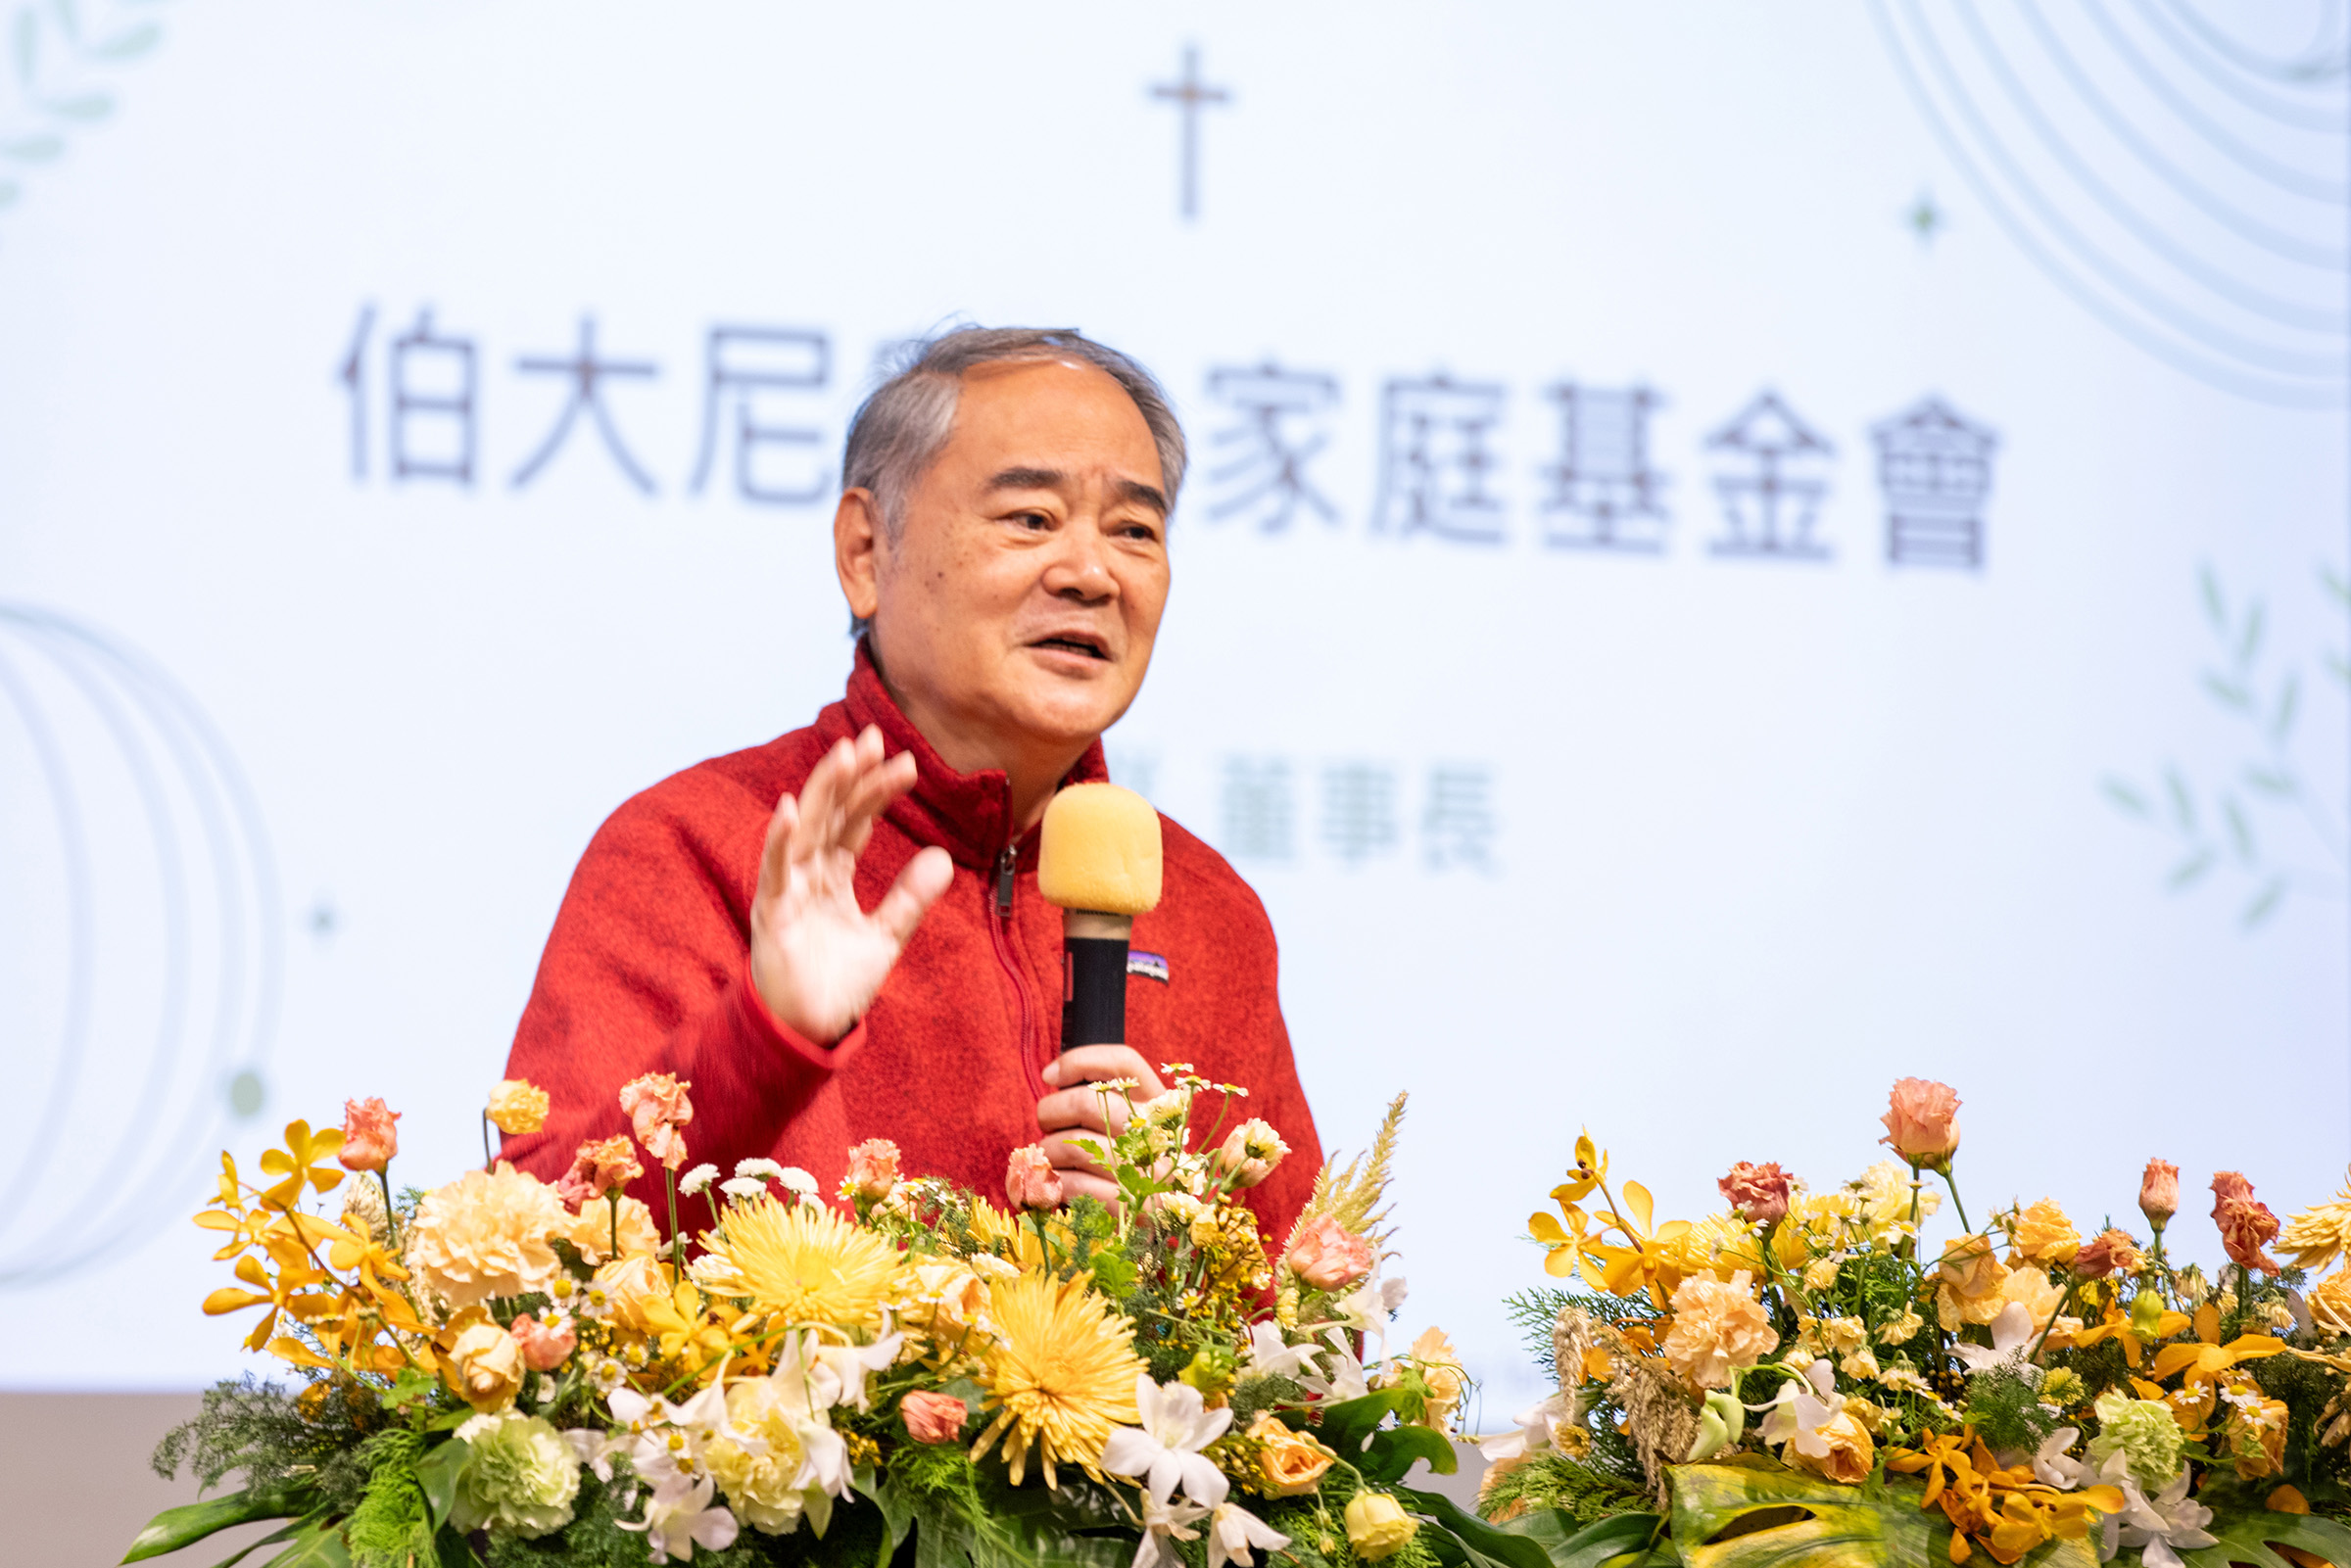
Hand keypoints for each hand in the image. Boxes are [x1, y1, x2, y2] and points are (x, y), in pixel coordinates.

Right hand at [749, 726, 952, 1042]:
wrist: (808, 1031)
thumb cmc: (837, 985)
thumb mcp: (886, 937)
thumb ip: (910, 899)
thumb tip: (943, 857)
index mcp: (832, 875)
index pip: (856, 821)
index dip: (877, 791)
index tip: (907, 763)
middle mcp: (808, 873)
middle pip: (831, 814)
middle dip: (850, 775)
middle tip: (873, 737)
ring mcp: (787, 889)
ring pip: (806, 829)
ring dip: (822, 791)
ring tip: (843, 754)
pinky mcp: (772, 913)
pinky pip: (774, 871)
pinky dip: (779, 840)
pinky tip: (789, 809)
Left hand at [1036, 1047, 1166, 1206]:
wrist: (1144, 1235)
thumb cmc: (1118, 1174)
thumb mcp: (1116, 1130)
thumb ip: (1095, 1099)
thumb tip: (1052, 1075)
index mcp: (1162, 1106)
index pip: (1125, 1062)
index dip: (1080, 1060)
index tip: (1049, 1076)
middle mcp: (1163, 1135)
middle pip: (1087, 1101)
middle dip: (1050, 1113)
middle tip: (1046, 1129)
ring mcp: (1154, 1174)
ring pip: (1074, 1144)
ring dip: (1047, 1154)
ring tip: (1049, 1163)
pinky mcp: (1138, 1210)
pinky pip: (1076, 1184)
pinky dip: (1055, 1185)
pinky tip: (1056, 1188)